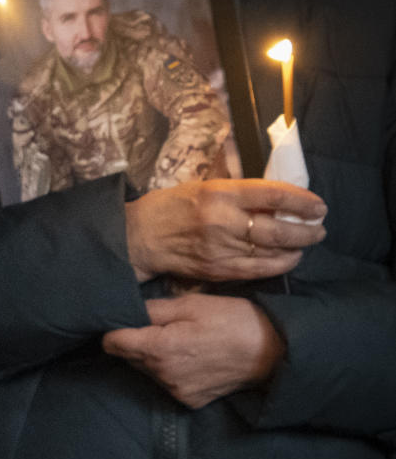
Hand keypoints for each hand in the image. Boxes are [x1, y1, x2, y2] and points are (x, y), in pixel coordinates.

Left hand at [101, 293, 284, 408]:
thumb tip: (125, 311)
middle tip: (161, 326)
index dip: (115, 329)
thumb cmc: (234, 320)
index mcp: (159, 349)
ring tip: (181, 340)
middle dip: (136, 341)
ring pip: (147, 371)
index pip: (113, 344)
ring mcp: (176, 391)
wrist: (275, 353)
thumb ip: (152, 310)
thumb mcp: (192, 304)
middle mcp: (163, 375)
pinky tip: (192, 358)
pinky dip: (171, 371)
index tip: (125, 320)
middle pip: (128, 358)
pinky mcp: (189, 401)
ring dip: (154, 357)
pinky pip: (167, 383)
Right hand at [124, 178, 325, 282]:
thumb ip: (239, 193)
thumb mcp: (204, 187)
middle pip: (278, 229)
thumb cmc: (170, 207)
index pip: (273, 195)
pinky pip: (257, 270)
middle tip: (319, 227)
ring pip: (271, 253)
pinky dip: (278, 265)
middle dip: (306, 230)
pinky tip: (288, 259)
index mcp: (220, 193)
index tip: (318, 205)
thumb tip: (277, 199)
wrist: (139, 237)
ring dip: (296, 248)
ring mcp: (219, 249)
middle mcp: (222, 221)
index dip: (302, 201)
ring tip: (306, 243)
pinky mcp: (216, 269)